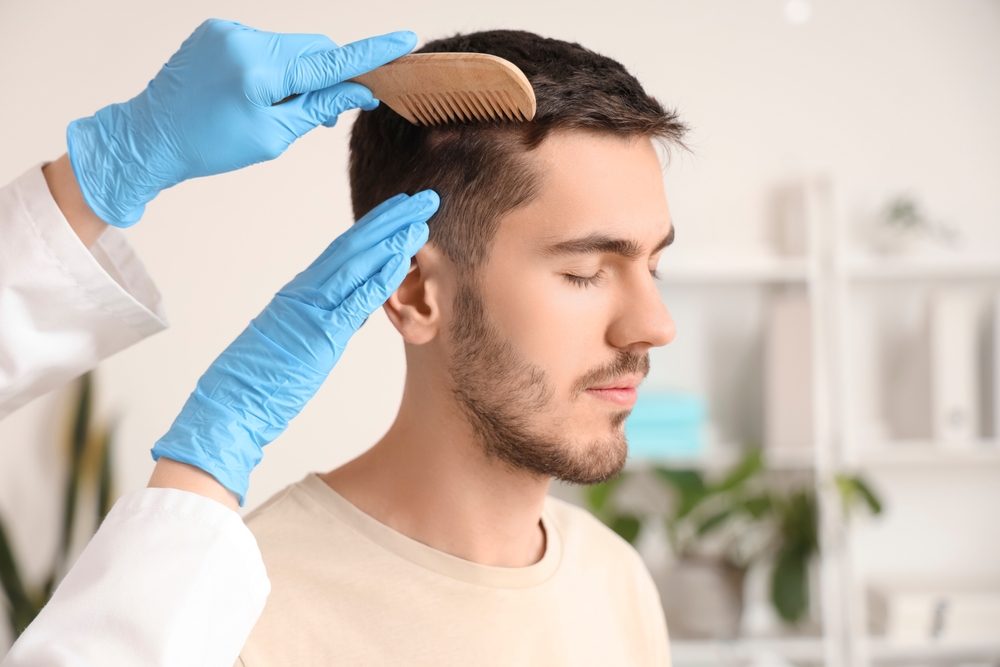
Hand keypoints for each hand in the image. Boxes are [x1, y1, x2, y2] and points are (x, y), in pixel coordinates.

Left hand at [66, 18, 416, 226]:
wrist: (151, 135)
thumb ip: (319, 109)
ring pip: (289, 46)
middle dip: (325, 76)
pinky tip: (251, 92)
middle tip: (323, 115)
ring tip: (276, 107)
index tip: (403, 40)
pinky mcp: (216, 29)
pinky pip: (262, 43)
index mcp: (260, 72)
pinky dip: (271, 65)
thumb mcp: (273, 136)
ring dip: (296, 72)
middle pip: (312, 49)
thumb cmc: (211, 145)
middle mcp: (245, 41)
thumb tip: (359, 92)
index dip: (371, 54)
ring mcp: (228, 30)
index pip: (330, 62)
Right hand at [151, 191, 438, 504]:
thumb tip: (353, 311)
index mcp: (299, 293)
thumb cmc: (260, 381)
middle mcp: (304, 292)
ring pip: (354, 264)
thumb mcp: (297, 342)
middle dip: (390, 221)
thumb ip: (325, 322)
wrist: (229, 405)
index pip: (343, 251)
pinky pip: (353, 300)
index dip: (375, 227)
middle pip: (352, 246)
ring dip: (391, 241)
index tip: (402, 210)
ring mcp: (309, 310)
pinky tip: (401, 259)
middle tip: (424, 200)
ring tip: (420, 220)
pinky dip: (379, 278)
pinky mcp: (317, 334)